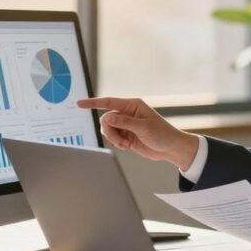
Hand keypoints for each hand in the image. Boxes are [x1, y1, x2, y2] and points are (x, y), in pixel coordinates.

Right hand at [77, 97, 199, 169]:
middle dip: (110, 131)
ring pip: (107, 129)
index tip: (79, 104)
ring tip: (125, 144)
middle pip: (106, 119)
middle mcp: (128, 113)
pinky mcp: (126, 135)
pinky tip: (127, 146)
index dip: (93, 103)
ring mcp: (126, 125)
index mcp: (133, 105)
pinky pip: (112, 138)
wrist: (170, 148)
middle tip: (120, 140)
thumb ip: (124, 122)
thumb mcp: (143, 127)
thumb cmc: (162, 134)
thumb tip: (107, 117)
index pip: (108, 102)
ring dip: (113, 138)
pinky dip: (117, 143)